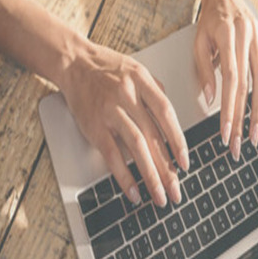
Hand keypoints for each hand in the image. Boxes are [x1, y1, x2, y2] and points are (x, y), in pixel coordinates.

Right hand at [59, 39, 188, 207]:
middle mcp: (127, 95)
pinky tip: (134, 191)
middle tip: (176, 190)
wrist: (73, 62)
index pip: (166, 113)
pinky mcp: (94, 126)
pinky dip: (124, 176)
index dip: (178, 140)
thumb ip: (155, 92)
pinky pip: (112, 155)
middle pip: (153, 136)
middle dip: (167, 168)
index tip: (185, 162)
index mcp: (142, 81)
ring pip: (136, 147)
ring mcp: (110, 111)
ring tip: (159, 195)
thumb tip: (171, 121)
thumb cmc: (106, 68)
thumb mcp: (137, 70)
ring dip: (150, 175)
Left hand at [195, 0, 257, 161]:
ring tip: (255, 135)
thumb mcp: (198, 43)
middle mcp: (248, 39)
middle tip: (240, 143)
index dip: (229, 109)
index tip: (226, 132)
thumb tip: (210, 100)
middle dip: (244, 118)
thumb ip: (204, 71)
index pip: (230, 81)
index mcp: (229, 38)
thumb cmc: (208, 20)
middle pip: (247, 86)